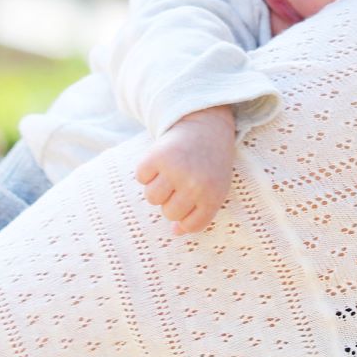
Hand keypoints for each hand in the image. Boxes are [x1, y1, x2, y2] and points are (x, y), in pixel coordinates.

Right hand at [134, 107, 235, 234]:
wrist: (206, 125)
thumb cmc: (210, 163)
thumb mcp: (215, 188)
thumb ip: (199, 214)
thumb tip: (175, 232)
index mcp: (213, 195)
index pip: (191, 225)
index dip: (186, 217)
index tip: (190, 200)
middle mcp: (195, 185)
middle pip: (169, 213)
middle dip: (172, 200)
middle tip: (182, 180)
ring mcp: (176, 170)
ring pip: (152, 198)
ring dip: (157, 186)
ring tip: (171, 170)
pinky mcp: (158, 156)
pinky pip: (141, 177)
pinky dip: (147, 170)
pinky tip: (162, 160)